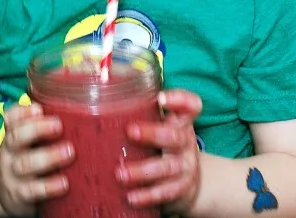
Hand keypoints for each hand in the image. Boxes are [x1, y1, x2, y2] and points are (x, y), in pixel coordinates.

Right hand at [0, 103, 74, 214]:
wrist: (2, 193)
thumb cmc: (25, 159)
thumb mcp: (26, 142)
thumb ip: (41, 128)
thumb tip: (75, 111)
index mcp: (13, 134)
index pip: (11, 118)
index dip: (22, 112)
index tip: (38, 108)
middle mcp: (10, 152)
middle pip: (16, 137)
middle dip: (37, 129)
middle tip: (59, 125)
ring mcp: (13, 174)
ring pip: (25, 164)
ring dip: (48, 157)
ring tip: (69, 152)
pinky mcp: (20, 195)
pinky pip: (32, 190)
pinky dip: (49, 186)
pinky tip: (64, 183)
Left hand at [116, 89, 201, 214]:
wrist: (191, 182)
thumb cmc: (167, 146)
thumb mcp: (165, 127)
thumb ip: (146, 113)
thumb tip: (104, 99)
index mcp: (182, 123)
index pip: (190, 106)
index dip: (180, 100)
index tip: (161, 98)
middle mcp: (186, 143)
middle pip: (174, 136)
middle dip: (152, 134)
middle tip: (130, 131)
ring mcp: (185, 167)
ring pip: (167, 168)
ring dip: (142, 171)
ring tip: (120, 173)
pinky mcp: (181, 189)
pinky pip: (165, 193)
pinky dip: (147, 195)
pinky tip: (131, 197)